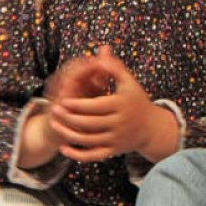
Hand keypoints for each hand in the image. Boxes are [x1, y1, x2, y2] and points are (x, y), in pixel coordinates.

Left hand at [48, 46, 179, 162]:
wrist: (151, 127)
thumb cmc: (136, 99)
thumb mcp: (128, 81)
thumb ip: (113, 66)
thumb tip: (101, 50)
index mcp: (122, 105)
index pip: (95, 106)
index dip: (76, 104)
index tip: (62, 100)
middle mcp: (120, 123)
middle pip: (89, 123)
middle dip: (69, 118)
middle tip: (54, 111)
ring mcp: (116, 139)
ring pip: (88, 140)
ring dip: (68, 134)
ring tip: (55, 125)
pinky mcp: (113, 151)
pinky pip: (93, 156)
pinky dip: (77, 155)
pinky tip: (63, 148)